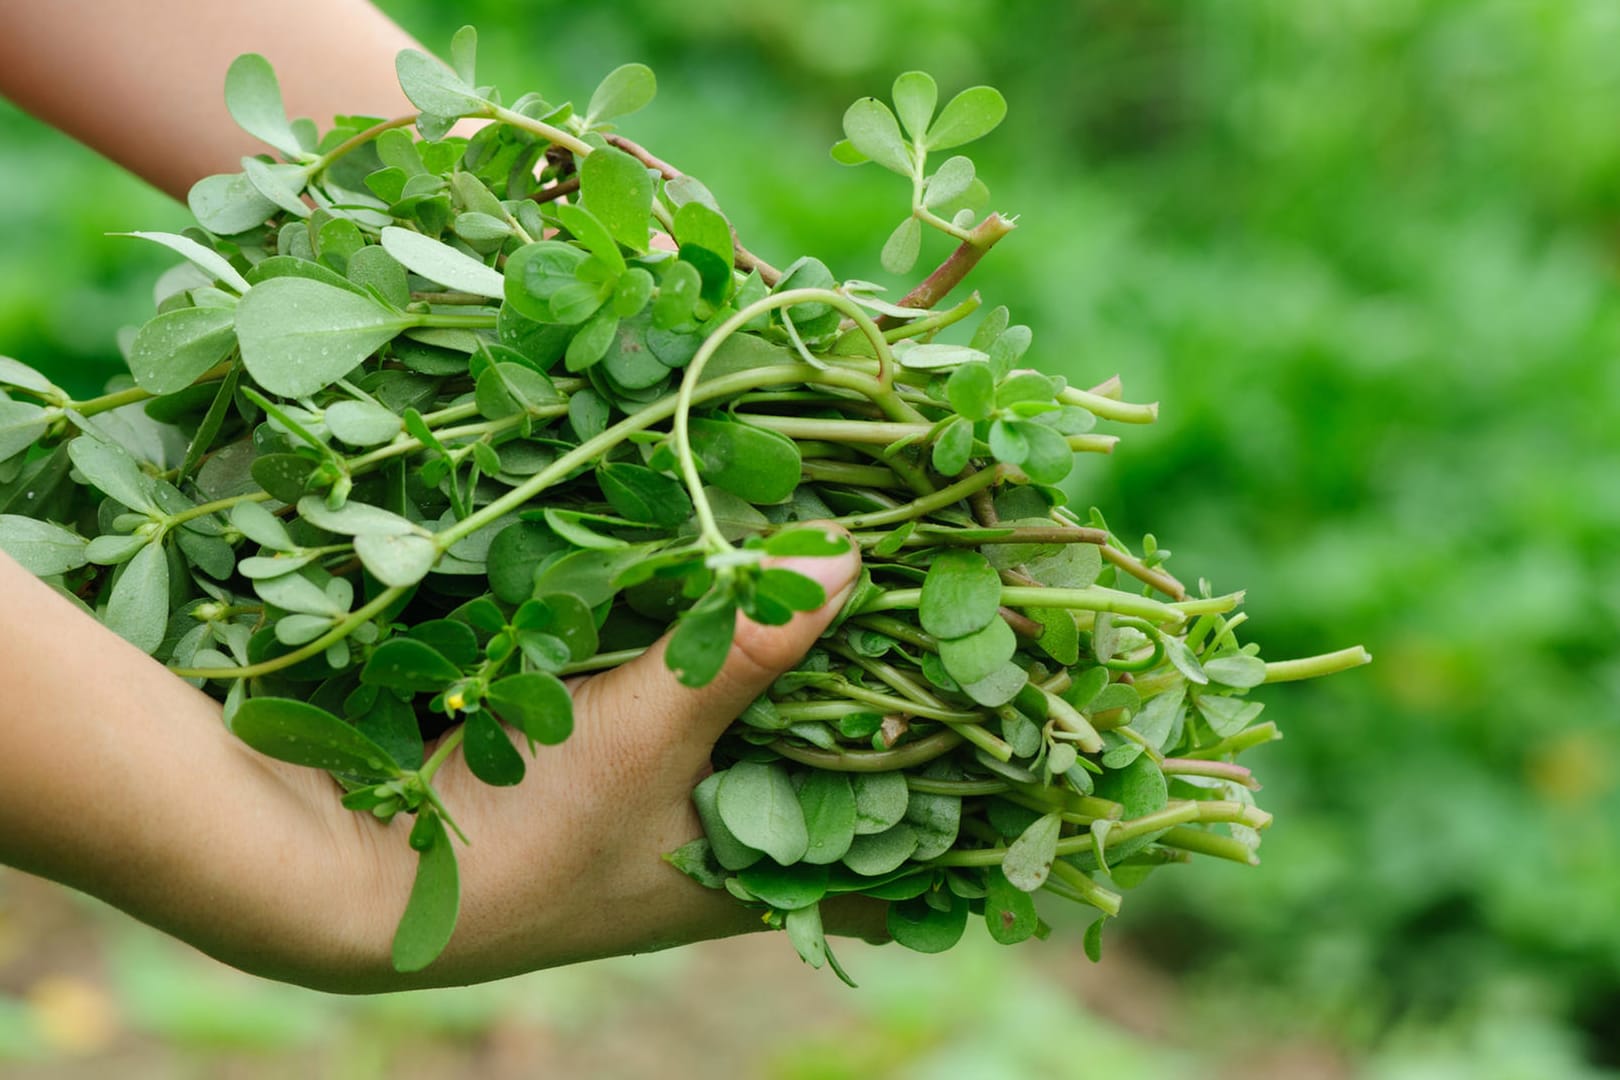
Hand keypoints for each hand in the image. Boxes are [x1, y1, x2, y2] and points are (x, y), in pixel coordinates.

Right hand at [0, 543, 872, 991]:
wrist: (352, 866)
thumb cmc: (523, 837)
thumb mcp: (650, 738)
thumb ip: (746, 648)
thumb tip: (852, 561)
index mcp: (750, 876)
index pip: (889, 862)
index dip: (959, 812)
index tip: (1021, 739)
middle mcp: (718, 840)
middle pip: (831, 766)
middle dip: (880, 692)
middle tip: (948, 605)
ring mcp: (660, 797)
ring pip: (759, 720)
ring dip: (794, 653)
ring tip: (863, 565)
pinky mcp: (600, 750)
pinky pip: (685, 689)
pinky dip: (713, 637)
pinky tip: (736, 566)